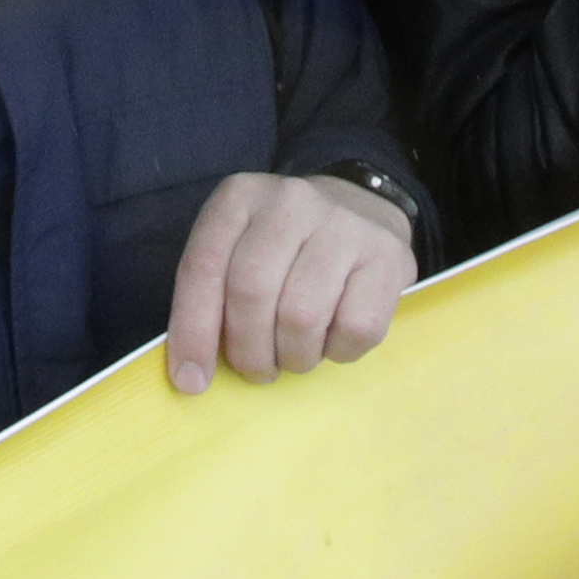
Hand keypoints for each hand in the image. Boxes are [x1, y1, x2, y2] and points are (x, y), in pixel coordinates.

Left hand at [164, 171, 411, 392]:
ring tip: (293, 355)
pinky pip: (355, 328)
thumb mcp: (237, 251)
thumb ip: (211, 299)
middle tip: (257, 369)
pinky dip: (338, 352)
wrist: (363, 209)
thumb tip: (192, 376)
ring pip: (302, 315)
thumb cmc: (287, 248)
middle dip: (248, 350)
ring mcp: (345, 225)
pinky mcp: (388, 256)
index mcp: (240, 197)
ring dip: (293, 356)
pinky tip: (332, 340)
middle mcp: (291, 201)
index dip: (192, 331)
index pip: (203, 268)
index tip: (191, 381)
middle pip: (251, 292)